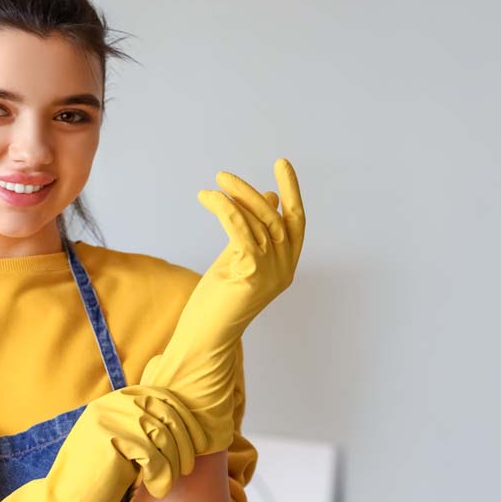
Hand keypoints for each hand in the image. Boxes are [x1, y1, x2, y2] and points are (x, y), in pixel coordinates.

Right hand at [0, 384, 205, 501]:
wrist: (64, 501)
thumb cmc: (96, 478)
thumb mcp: (120, 443)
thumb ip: (142, 426)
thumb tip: (182, 422)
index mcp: (116, 399)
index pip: (164, 397)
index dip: (186, 420)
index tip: (198, 444)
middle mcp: (113, 403)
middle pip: (168, 413)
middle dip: (186, 442)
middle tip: (188, 467)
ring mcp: (110, 418)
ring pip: (164, 435)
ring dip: (175, 462)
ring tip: (169, 481)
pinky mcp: (110, 439)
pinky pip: (154, 455)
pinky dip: (162, 476)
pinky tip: (156, 490)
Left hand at [140, 157, 305, 452]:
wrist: (204, 338)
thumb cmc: (217, 301)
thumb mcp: (239, 258)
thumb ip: (254, 230)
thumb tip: (266, 196)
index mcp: (285, 266)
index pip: (296, 222)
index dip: (291, 191)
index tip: (282, 163)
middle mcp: (284, 270)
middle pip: (277, 218)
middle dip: (254, 192)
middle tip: (225, 175)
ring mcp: (271, 274)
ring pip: (261, 222)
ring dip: (236, 197)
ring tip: (213, 183)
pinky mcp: (250, 275)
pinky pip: (242, 230)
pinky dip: (226, 209)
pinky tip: (208, 198)